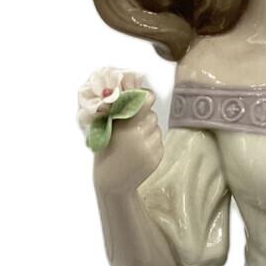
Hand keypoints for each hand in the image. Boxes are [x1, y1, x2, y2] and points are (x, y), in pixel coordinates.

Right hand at [92, 72, 161, 196]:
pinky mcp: (157, 157)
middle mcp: (139, 136)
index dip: (144, 97)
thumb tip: (129, 81)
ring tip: (134, 141)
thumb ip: (117, 108)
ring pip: (156, 128)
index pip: (144, 101)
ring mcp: (150, 148)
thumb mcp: (105, 128)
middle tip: (132, 126)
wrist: (112, 183)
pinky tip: (139, 150)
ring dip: (148, 130)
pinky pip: (159, 141)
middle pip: (151, 115)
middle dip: (144, 117)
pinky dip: (151, 142)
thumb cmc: (106, 151)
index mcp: (124, 126)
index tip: (141, 98)